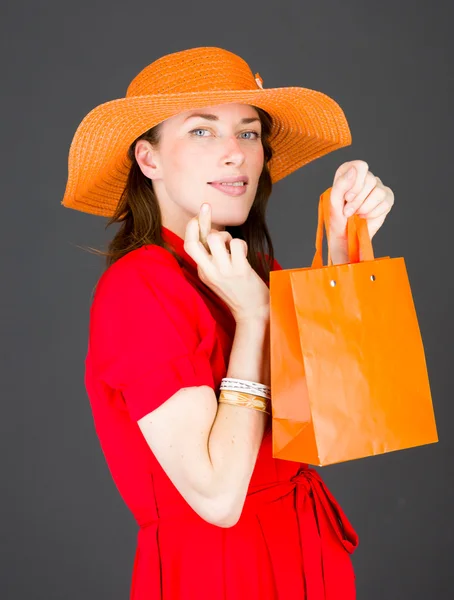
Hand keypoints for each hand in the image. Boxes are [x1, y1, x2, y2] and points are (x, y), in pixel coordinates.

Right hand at [184, 203, 270, 322]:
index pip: (189, 245)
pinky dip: (242, 244)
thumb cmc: (238, 290)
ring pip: (217, 238)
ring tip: (232, 246)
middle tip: (206, 207)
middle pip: (193, 242)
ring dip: (227, 235)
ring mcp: (224, 272)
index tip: (199, 215)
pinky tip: (244, 254)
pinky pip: (237, 244)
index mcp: (202, 272)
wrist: (252, 313)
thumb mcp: (218, 274)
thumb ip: (212, 255)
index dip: (192, 227)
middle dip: (200, 220)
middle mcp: (209, 271)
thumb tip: (209, 230)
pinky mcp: (239, 271)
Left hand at [328, 160, 394, 261]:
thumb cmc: (337, 217)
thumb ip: (341, 184)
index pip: (360, 166)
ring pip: (378, 192)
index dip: (355, 183)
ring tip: (356, 214)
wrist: (345, 235)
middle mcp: (365, 177)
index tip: (347, 198)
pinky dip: (373, 213)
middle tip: (348, 211)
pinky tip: (364, 217)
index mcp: (349, 172)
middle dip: (357, 200)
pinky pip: (385, 202)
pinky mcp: (387, 199)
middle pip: (370, 180)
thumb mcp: (333, 201)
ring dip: (364, 208)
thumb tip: (354, 170)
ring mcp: (377, 187)